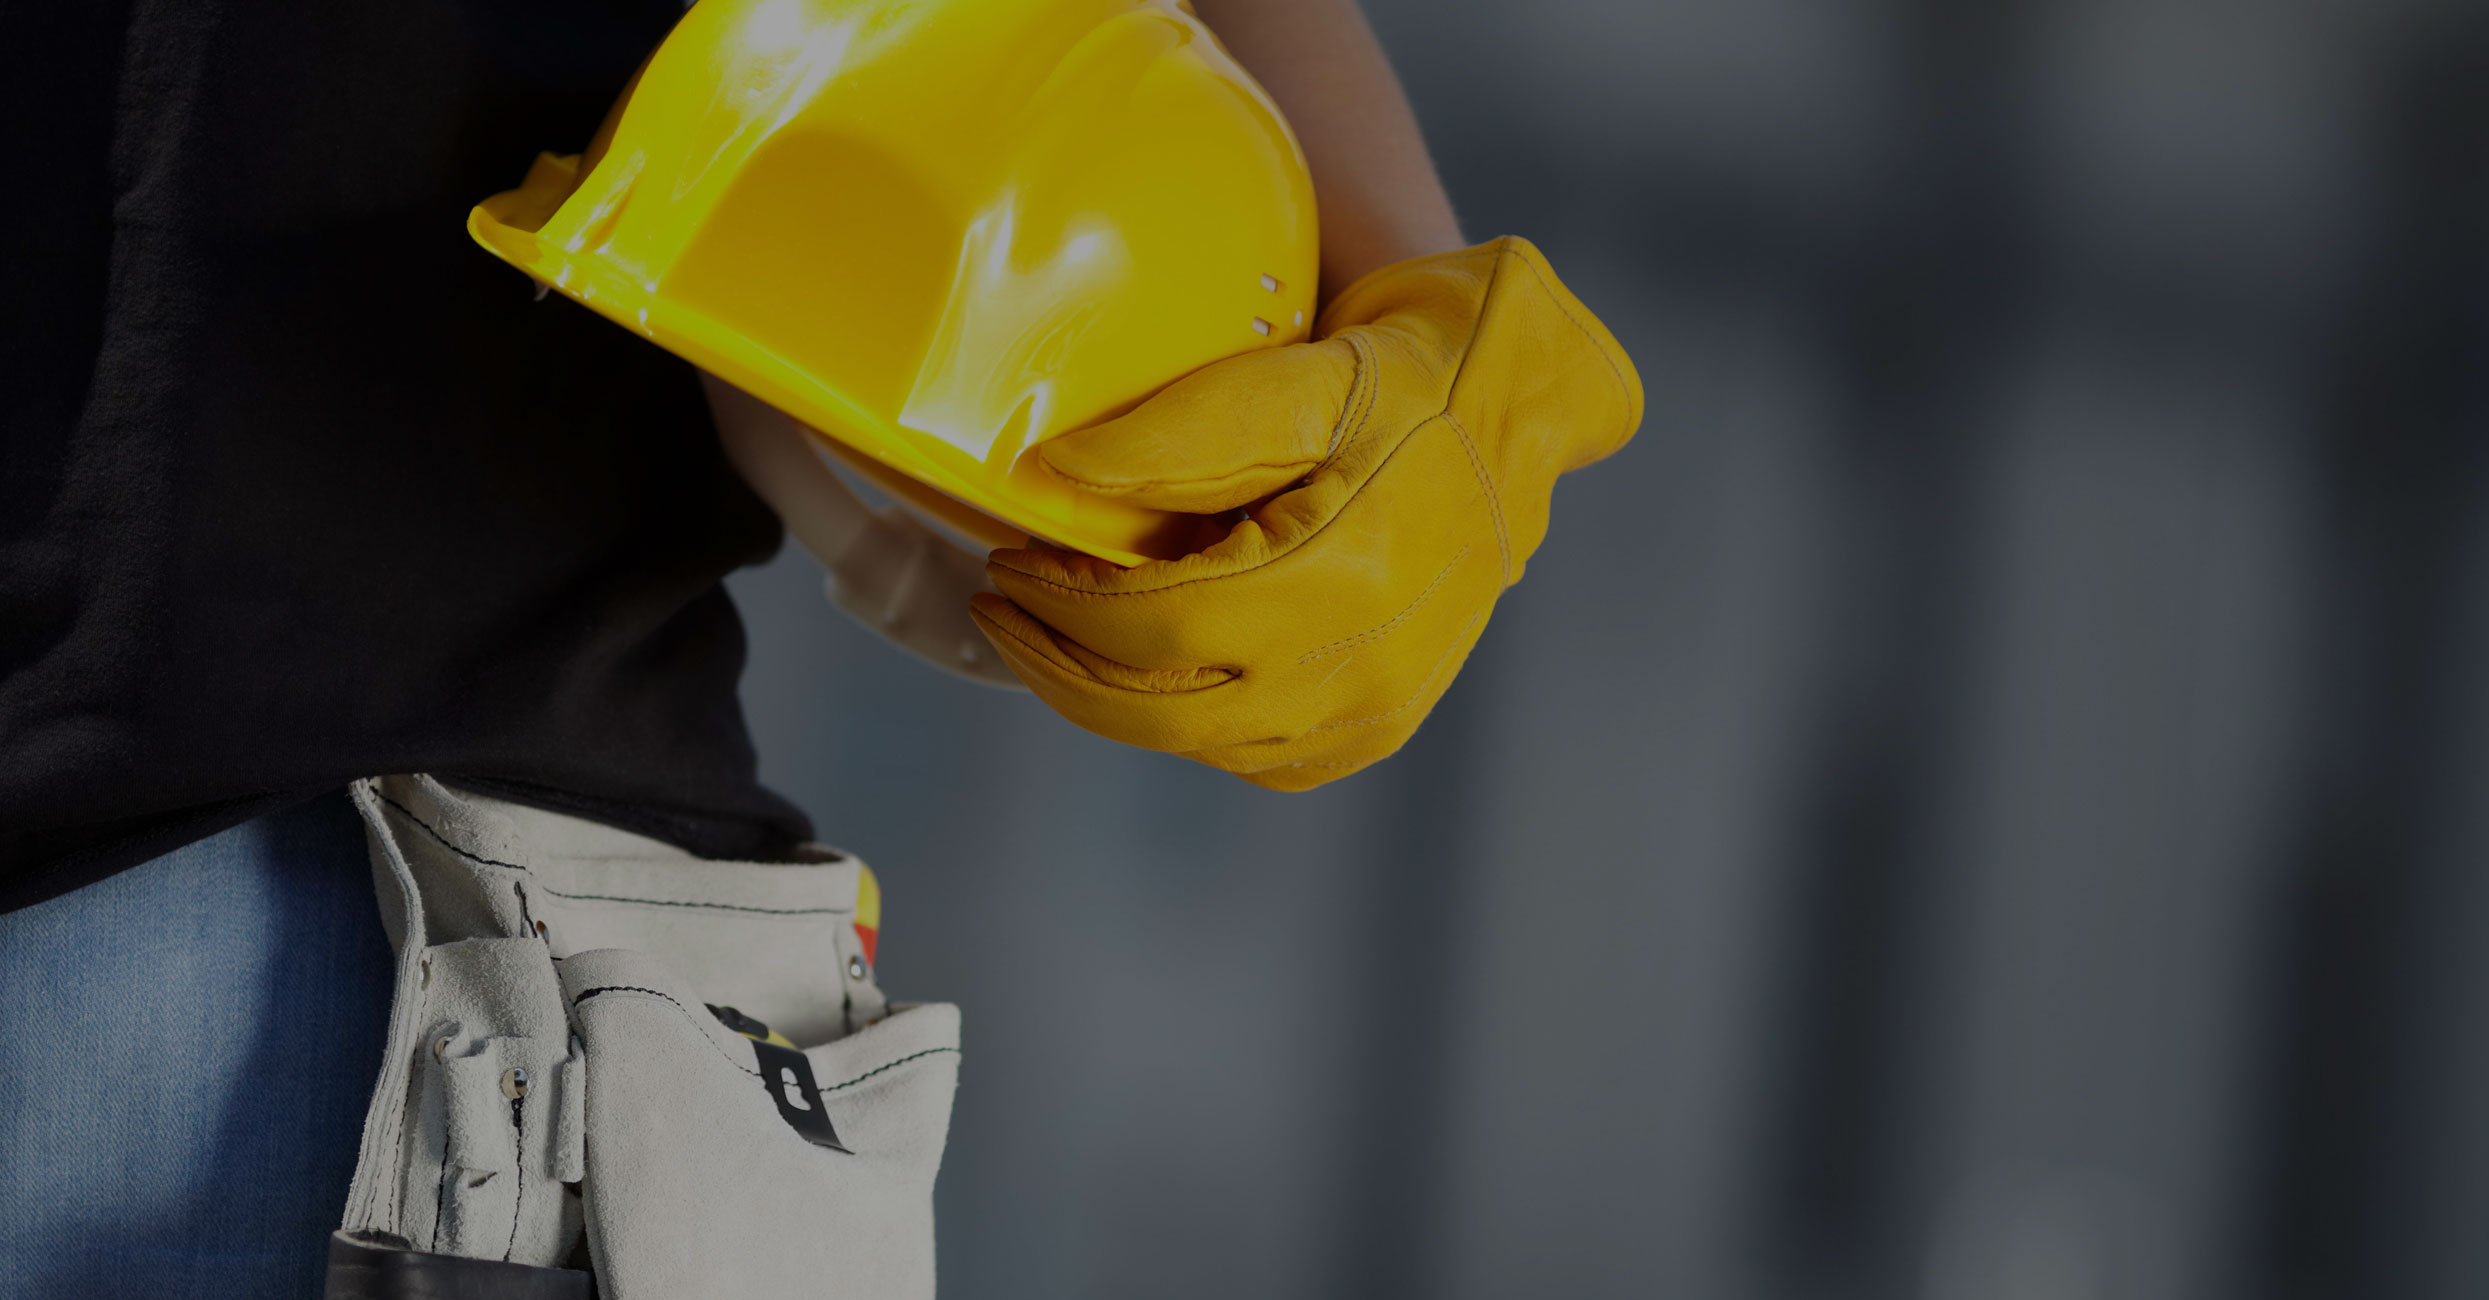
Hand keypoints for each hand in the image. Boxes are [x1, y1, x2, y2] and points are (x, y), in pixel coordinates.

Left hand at [969, 237, 1641, 788]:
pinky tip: (1150, 667)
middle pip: (1164, 709)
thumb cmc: (1415, 367)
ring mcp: (1381, 708)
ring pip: (1202, 743)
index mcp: (1347, 576)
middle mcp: (1368, 665)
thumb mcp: (1299, 374)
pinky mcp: (1383, 725)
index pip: (1161, 626)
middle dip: (1060, 666)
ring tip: (1058, 631)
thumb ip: (1177, 433)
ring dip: (1111, 698)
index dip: (1063, 605)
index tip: (1005, 560)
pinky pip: (1257, 757)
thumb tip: (1047, 474)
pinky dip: (1187, 723)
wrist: (1525, 402)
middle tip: (1000, 607)